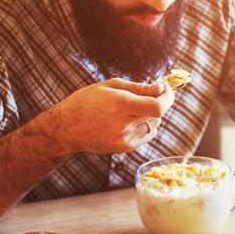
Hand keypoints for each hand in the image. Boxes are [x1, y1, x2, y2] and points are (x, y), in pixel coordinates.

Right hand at [55, 78, 174, 154]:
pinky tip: (131, 120)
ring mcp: (125, 138)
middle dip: (160, 101)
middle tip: (151, 94)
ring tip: (133, 108)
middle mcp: (123, 124)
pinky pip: (148, 135)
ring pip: (154, 124)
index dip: (167, 97)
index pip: (158, 106)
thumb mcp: (110, 86)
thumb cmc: (87, 101)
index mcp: (120, 104)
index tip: (165, 88)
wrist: (67, 128)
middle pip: (158, 115)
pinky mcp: (125, 147)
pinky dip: (146, 126)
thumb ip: (139, 88)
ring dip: (151, 114)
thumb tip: (161, 89)